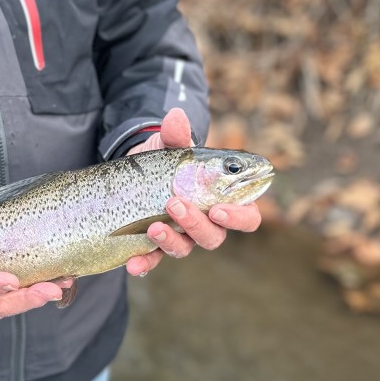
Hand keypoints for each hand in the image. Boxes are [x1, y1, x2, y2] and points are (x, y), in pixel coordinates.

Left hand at [124, 108, 262, 275]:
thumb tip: (176, 116)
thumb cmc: (169, 157)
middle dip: (195, 224)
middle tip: (174, 203)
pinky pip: (154, 259)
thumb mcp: (171, 144)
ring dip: (171, 241)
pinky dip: (145, 264)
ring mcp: (181, 235)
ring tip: (153, 226)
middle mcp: (206, 222)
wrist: (139, 167)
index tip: (219, 209)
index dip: (238, 218)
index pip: (247, 218)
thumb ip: (177, 135)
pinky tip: (132, 264)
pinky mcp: (155, 243)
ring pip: (185, 248)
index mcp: (223, 199)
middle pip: (213, 237)